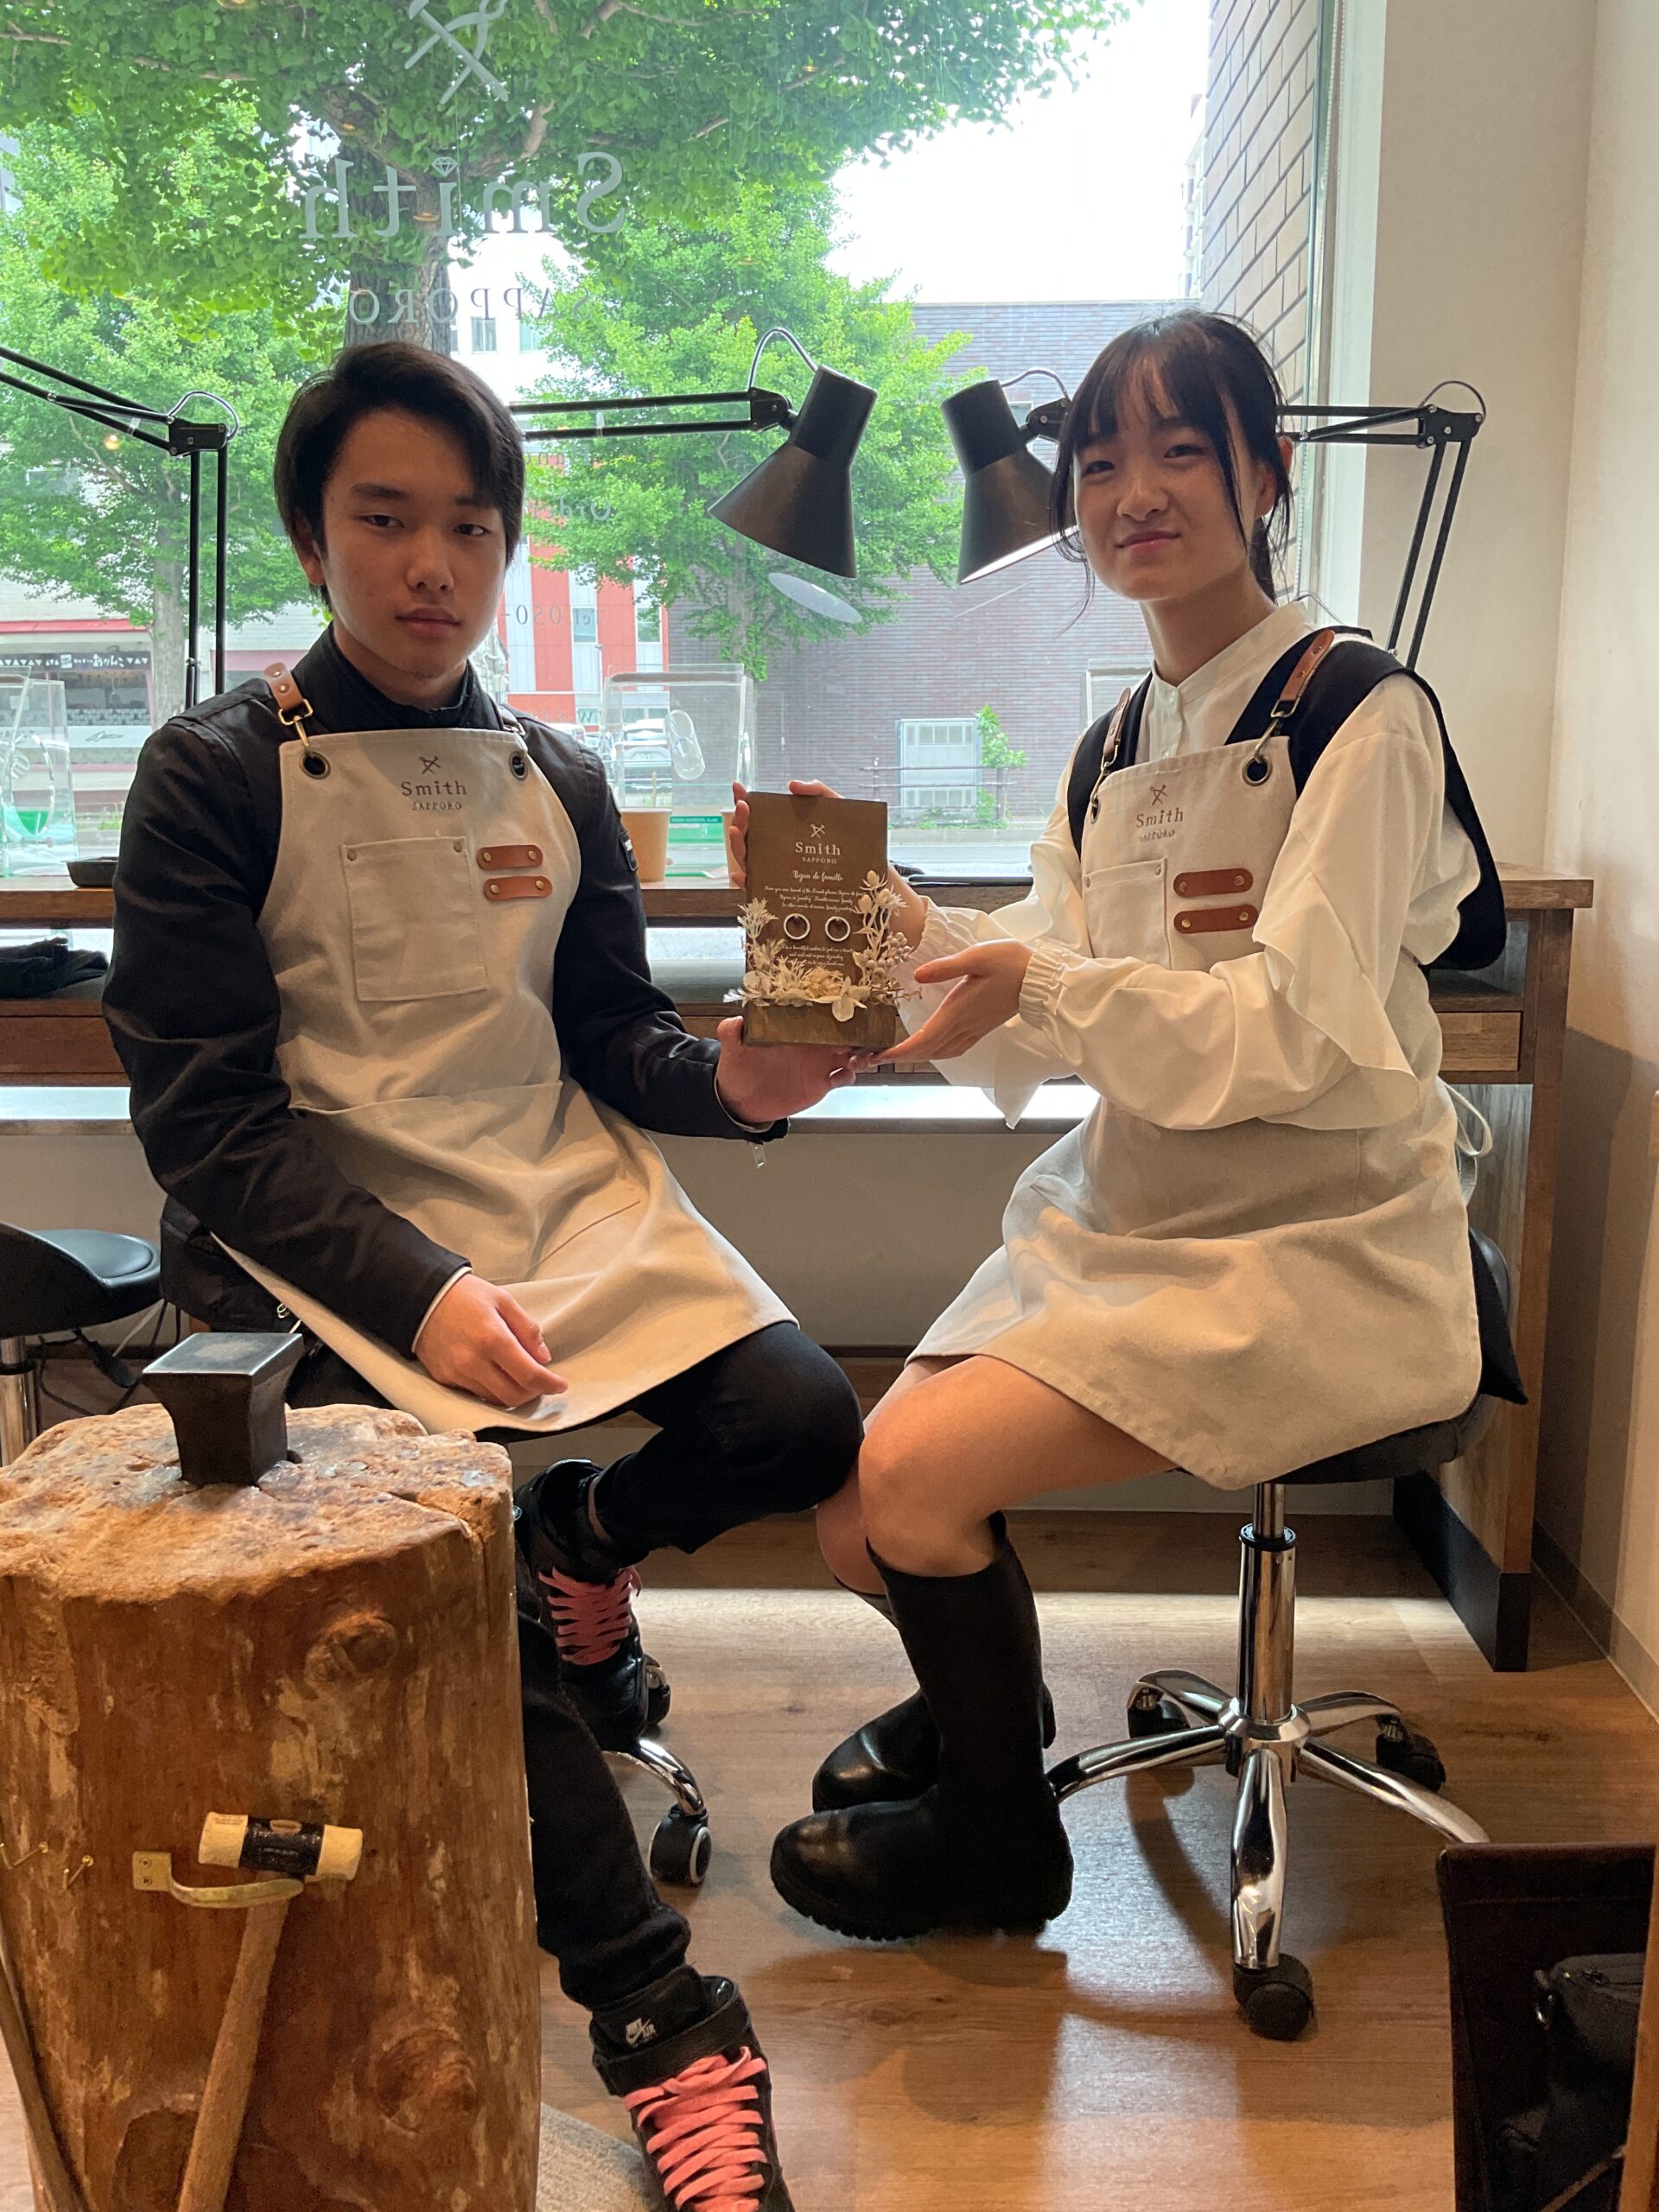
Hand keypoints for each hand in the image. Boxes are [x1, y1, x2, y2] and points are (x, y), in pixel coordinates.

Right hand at [413, 1273, 567, 1407]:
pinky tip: (496, 1375)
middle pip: (513, 1396)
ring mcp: (457, 1373)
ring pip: (495, 1400)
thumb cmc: (465, 1296)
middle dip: (533, 1393)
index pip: (529, 1375)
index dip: (549, 1384)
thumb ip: (528, 1329)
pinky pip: (476, 1394)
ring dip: (513, 1393)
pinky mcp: (445, 1379)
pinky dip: (492, 1390)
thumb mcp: (504, 1301)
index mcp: (493, 1338)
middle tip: (540, 1382)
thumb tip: (543, 1357)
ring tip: (519, 1377)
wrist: (423, 1298)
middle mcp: (473, 1361)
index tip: (560, 1384)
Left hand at [713, 1016, 870, 1122]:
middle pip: (843, 1032)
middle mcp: (811, 1043)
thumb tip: (734, 1022)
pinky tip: (847, 1074)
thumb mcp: (733, 1049)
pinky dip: (850, 1075)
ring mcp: (818, 1063)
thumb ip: (732, 1033)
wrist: (741, 1100)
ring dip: (860, 1052)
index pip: (820, 1014)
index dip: (835, 1009)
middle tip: (864, 1032)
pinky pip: (843, 1077)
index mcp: (795, 1030)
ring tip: (859, 1056)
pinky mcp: (820, 1083)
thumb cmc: (739, 1068)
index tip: (846, 1005)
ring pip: (850, 1053)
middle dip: (857, 1030)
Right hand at [728, 778, 842, 889]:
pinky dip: (746, 883)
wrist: (864, 860)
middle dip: (739, 819)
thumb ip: (815, 790)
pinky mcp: (780, 890)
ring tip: (737, 830)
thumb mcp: (832, 805)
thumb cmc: (844, 834)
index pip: (754, 813)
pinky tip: (742, 875)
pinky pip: (757, 889)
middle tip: (744, 806)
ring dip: (736, 845)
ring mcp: (773, 868)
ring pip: (746, 859)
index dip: (742, 799)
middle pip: (745, 835)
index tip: (738, 787)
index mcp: (779, 828)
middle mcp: (772, 847)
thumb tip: (791, 785)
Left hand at [873, 940, 1033, 1065]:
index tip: (878, 1056)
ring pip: (941, 1052)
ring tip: (897, 1055)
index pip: (923, 1039)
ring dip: (918, 1056)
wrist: (1039, 979)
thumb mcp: (976, 956)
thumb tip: (917, 975)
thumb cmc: (1010, 963)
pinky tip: (932, 1048)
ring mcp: (974, 1029)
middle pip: (928, 1050)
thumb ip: (946, 967)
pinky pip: (954, 1048)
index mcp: (958, 1010)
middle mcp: (964, 1025)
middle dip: (901, 1057)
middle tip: (874, 1058)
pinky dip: (937, 1053)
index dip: (900, 1051)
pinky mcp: (982, 1028)